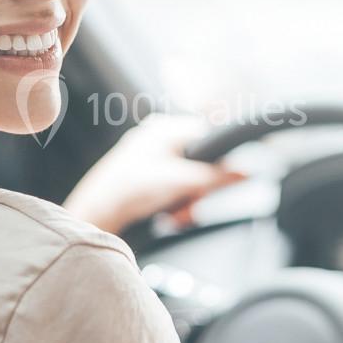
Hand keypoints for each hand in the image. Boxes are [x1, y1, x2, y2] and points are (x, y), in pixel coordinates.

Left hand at [62, 114, 246, 234]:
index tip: (224, 181)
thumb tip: (246, 172)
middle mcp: (160, 137)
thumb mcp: (180, 182)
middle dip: (199, 189)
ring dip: (188, 200)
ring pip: (190, 178)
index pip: (210, 137)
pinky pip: (176, 186)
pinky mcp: (148, 175)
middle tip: (189, 205)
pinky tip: (168, 214)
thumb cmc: (129, 190)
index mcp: (167, 129)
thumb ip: (216, 177)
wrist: (97, 213)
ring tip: (175, 212)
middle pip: (202, 161)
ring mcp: (153, 156)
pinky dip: (177, 201)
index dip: (220, 162)